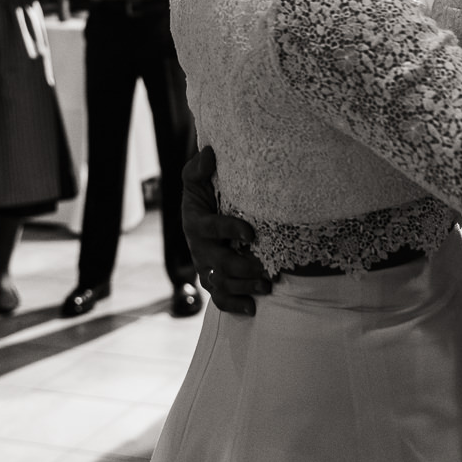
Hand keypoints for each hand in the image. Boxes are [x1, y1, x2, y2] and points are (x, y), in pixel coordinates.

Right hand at [181, 147, 271, 314]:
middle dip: (241, 268)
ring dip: (242, 287)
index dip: (229, 231)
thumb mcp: (197, 178)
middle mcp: (199, 248)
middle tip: (263, 268)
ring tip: (265, 286)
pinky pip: (218, 297)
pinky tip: (251, 308)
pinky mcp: (212, 279)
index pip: (211, 229)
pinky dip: (233, 304)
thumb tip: (210, 153)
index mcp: (196, 222)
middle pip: (217, 263)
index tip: (251, 233)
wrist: (201, 211)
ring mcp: (205, 266)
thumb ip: (199, 168)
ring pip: (219, 283)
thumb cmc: (204, 192)